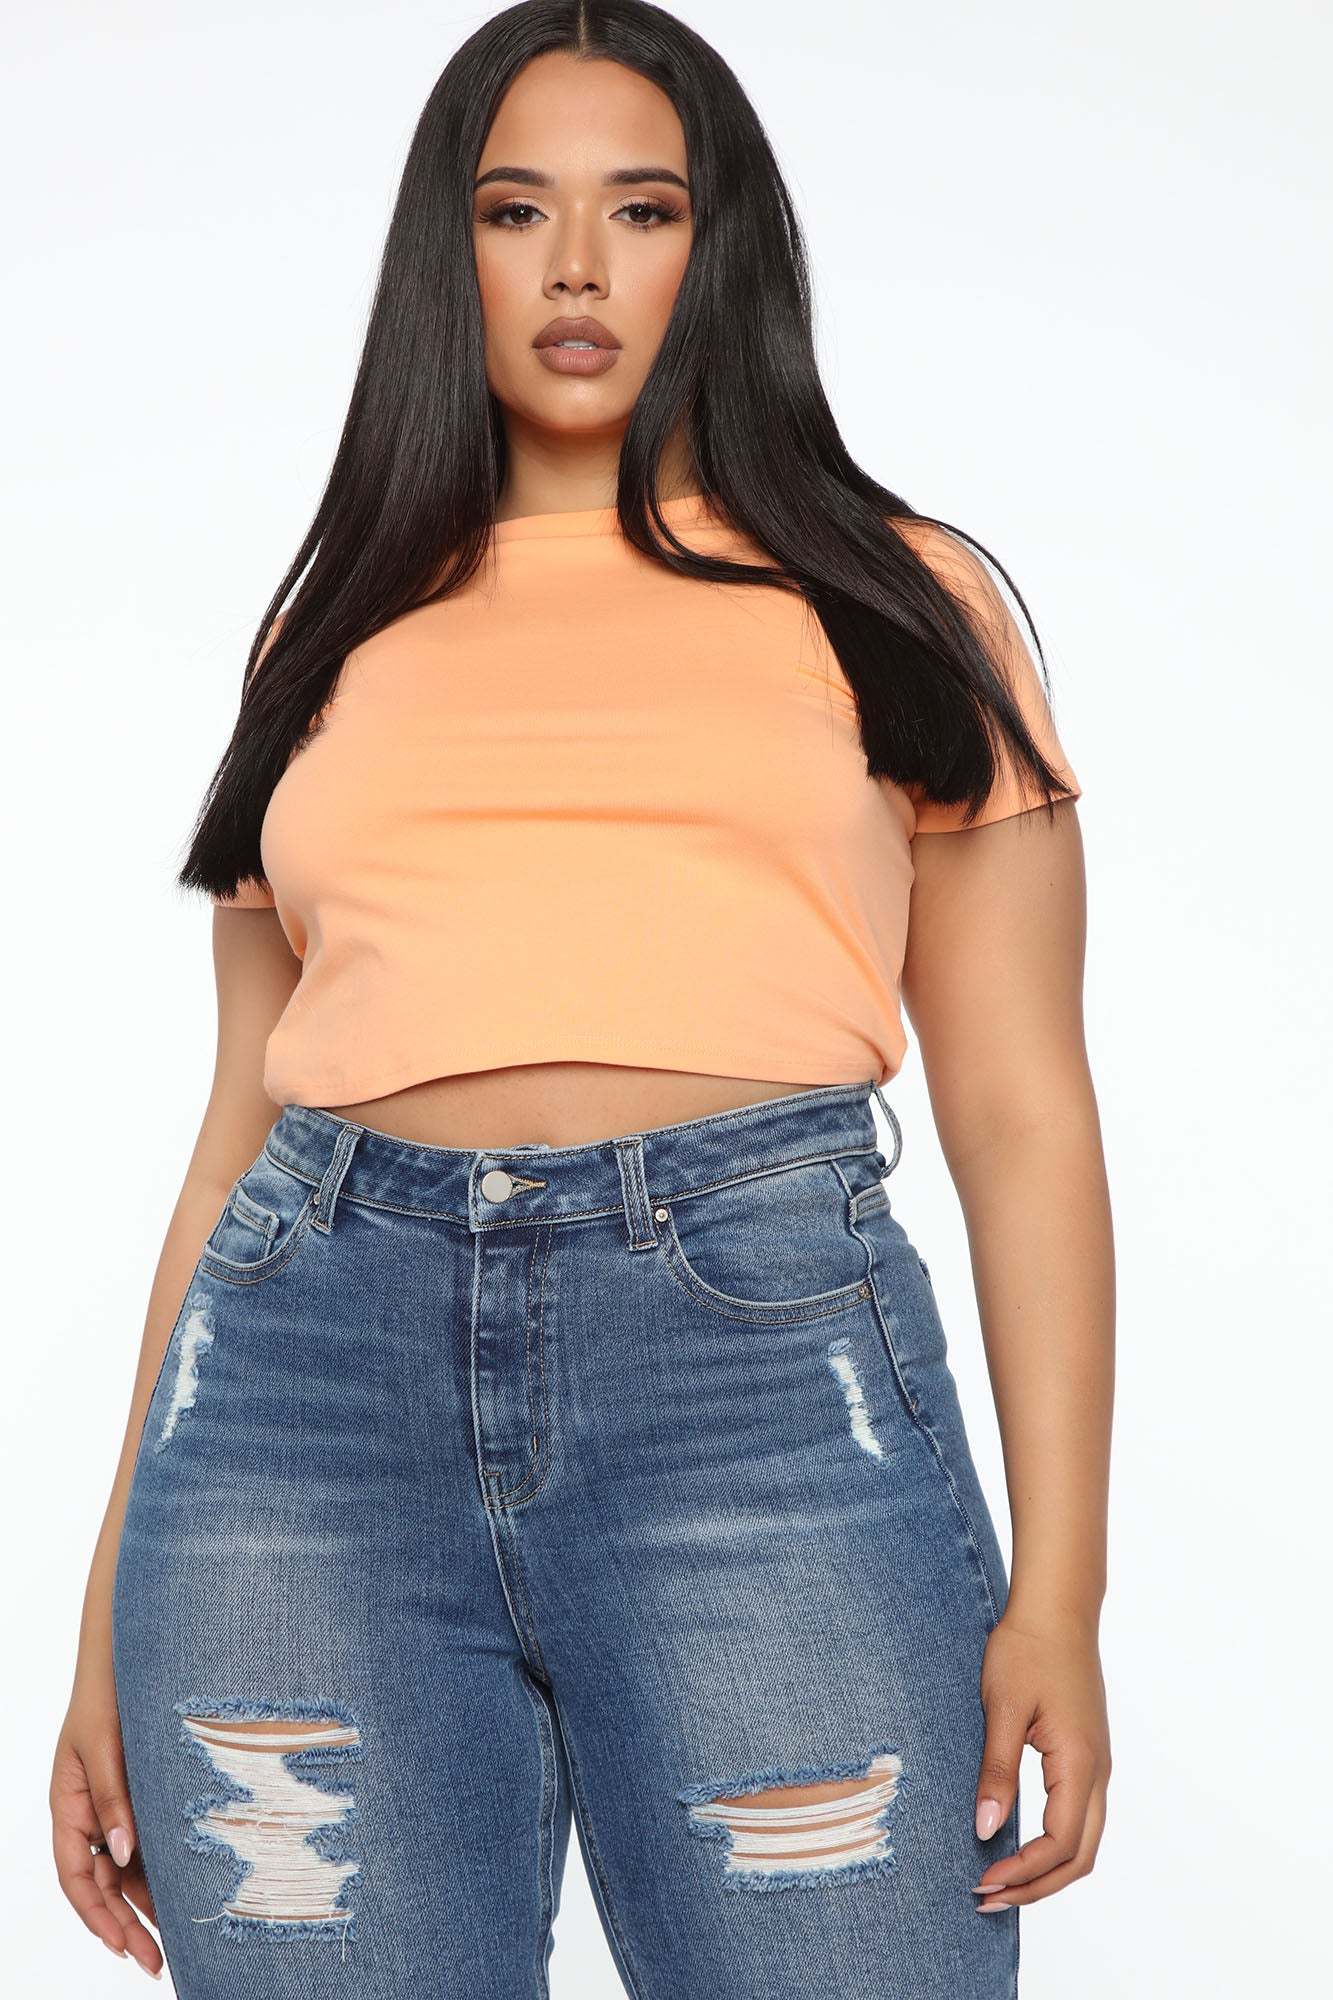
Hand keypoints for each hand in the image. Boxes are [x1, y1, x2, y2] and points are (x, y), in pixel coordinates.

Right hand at [50, 1667, 163, 1977]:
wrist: (134, 1654)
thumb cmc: (109, 1695)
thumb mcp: (105, 1748)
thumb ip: (113, 1800)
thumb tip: (120, 1855)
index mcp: (70, 1806)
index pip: (76, 1877)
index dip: (96, 1915)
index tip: (121, 1946)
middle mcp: (92, 1814)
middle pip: (103, 1884)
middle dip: (126, 1926)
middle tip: (156, 1962)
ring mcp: (118, 1807)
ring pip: (127, 1870)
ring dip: (147, 1904)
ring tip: (176, 1941)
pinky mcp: (144, 1795)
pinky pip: (148, 1843)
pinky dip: (162, 1870)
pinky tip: (186, 1891)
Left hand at [969, 1608, 1110, 1910]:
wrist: (1056, 1609)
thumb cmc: (1027, 1650)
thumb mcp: (1002, 1709)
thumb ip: (998, 1772)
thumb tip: (987, 1830)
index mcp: (1079, 1764)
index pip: (1060, 1845)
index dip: (1022, 1873)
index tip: (981, 1881)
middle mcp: (1098, 1772)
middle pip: (1079, 1857)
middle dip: (1036, 1886)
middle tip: (987, 1898)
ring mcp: (1097, 1765)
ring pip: (1083, 1840)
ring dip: (1045, 1870)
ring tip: (1000, 1881)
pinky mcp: (1087, 1755)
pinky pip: (1079, 1817)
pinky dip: (1053, 1845)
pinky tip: (1019, 1844)